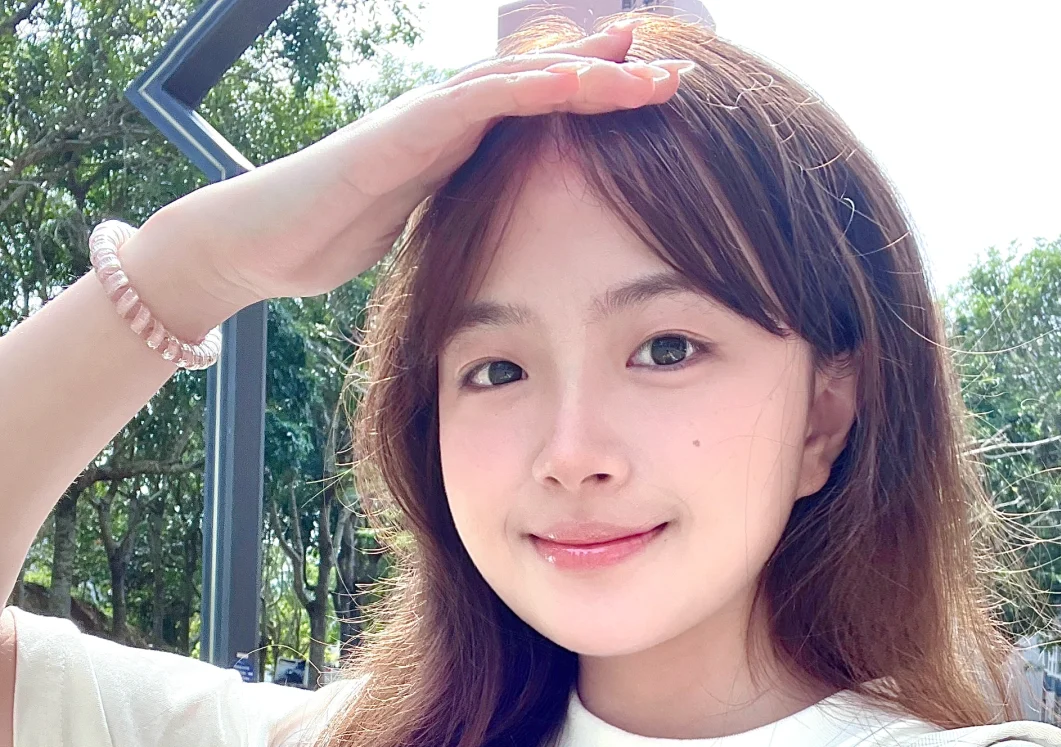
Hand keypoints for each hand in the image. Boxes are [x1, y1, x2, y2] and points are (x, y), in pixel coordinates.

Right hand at [125, 23, 692, 334]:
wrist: (262, 242)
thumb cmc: (333, 237)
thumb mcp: (423, 231)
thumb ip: (465, 220)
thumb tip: (509, 248)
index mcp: (460, 145)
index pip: (542, 114)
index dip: (599, 101)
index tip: (658, 100)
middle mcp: (448, 119)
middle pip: (541, 83)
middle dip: (609, 72)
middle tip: (677, 68)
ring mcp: (423, 118)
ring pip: (516, 80)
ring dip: (582, 70)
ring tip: (642, 63)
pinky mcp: (400, 133)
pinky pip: (470, 102)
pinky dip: (523, 90)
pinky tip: (570, 84)